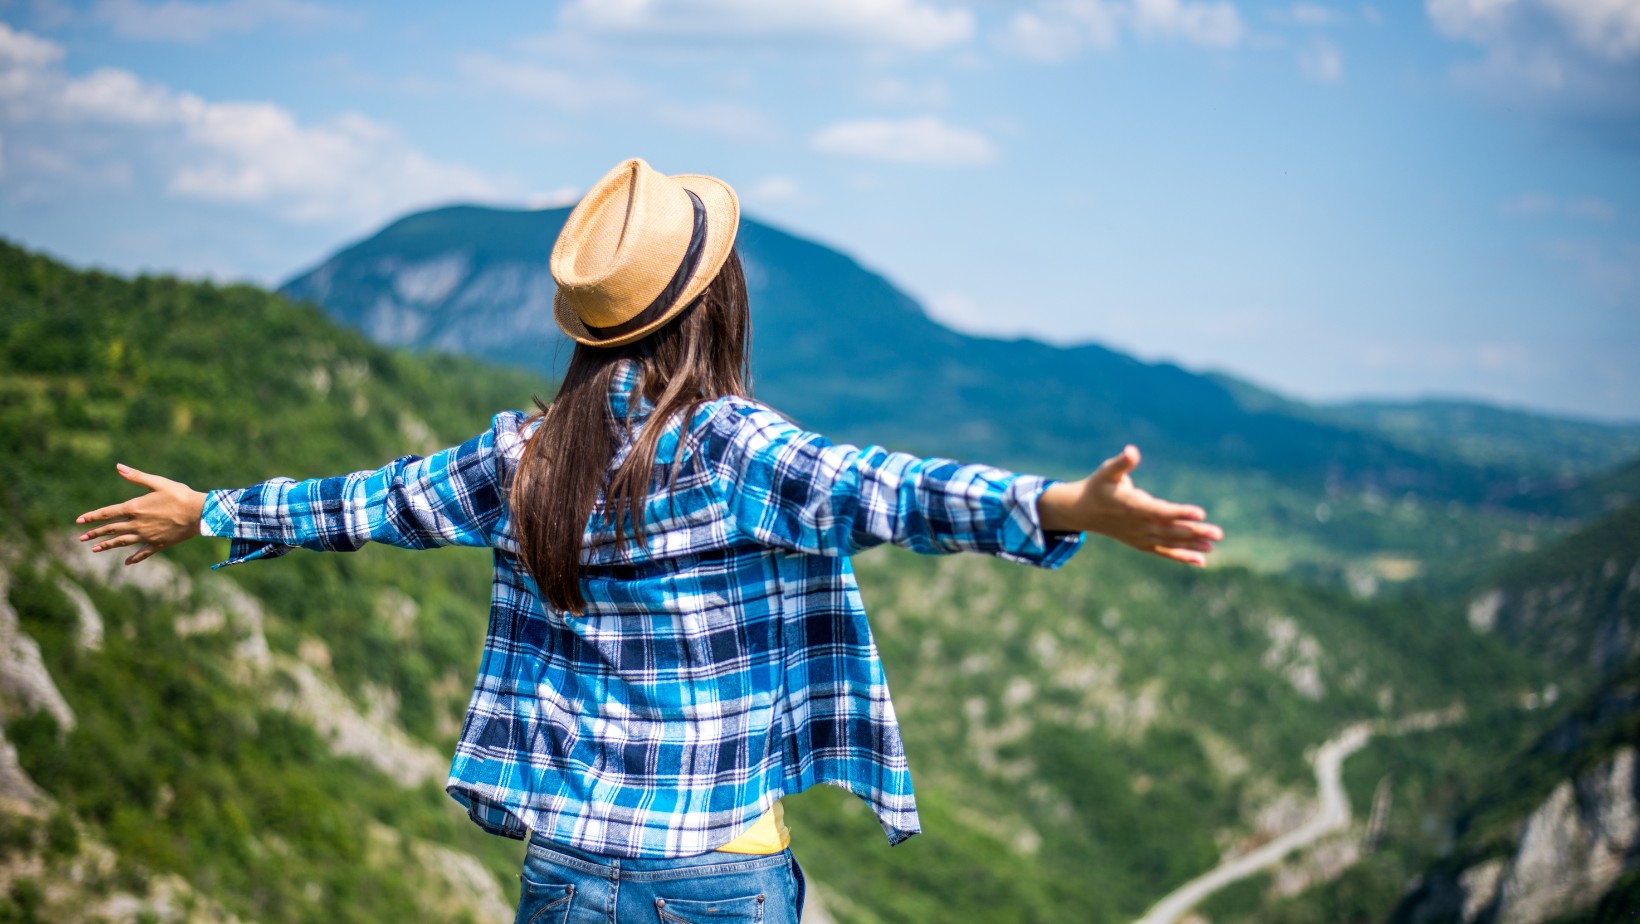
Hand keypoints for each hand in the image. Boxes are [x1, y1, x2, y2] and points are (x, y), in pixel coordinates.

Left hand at [76, 464, 207, 565]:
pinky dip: (134, 558)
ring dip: (107, 545)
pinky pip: (143, 553)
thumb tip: (118, 467)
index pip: (107, 513)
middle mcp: (137, 524)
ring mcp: (147, 536)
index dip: (92, 517)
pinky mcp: (158, 544)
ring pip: (122, 542)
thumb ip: (136, 476)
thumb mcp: (157, 482)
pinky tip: (126, 563)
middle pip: (111, 529)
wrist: (199, 513)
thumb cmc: (179, 495)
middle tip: (81, 538)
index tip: (79, 521)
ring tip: (94, 549)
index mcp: (135, 507)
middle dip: (95, 533)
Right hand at [1037, 445, 1222, 565]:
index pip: (1159, 511)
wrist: (1081, 511)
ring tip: (1213, 544)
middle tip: (1218, 533)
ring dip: (1192, 544)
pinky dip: (1181, 556)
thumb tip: (1132, 450)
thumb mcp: (1107, 471)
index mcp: (1131, 506)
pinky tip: (1201, 560)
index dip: (1179, 513)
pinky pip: (1164, 552)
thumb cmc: (1098, 486)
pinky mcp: (1142, 543)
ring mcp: (1140, 536)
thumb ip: (1122, 463)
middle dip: (1194, 532)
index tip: (1200, 513)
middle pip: (1170, 530)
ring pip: (1169, 542)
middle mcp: (1137, 525)